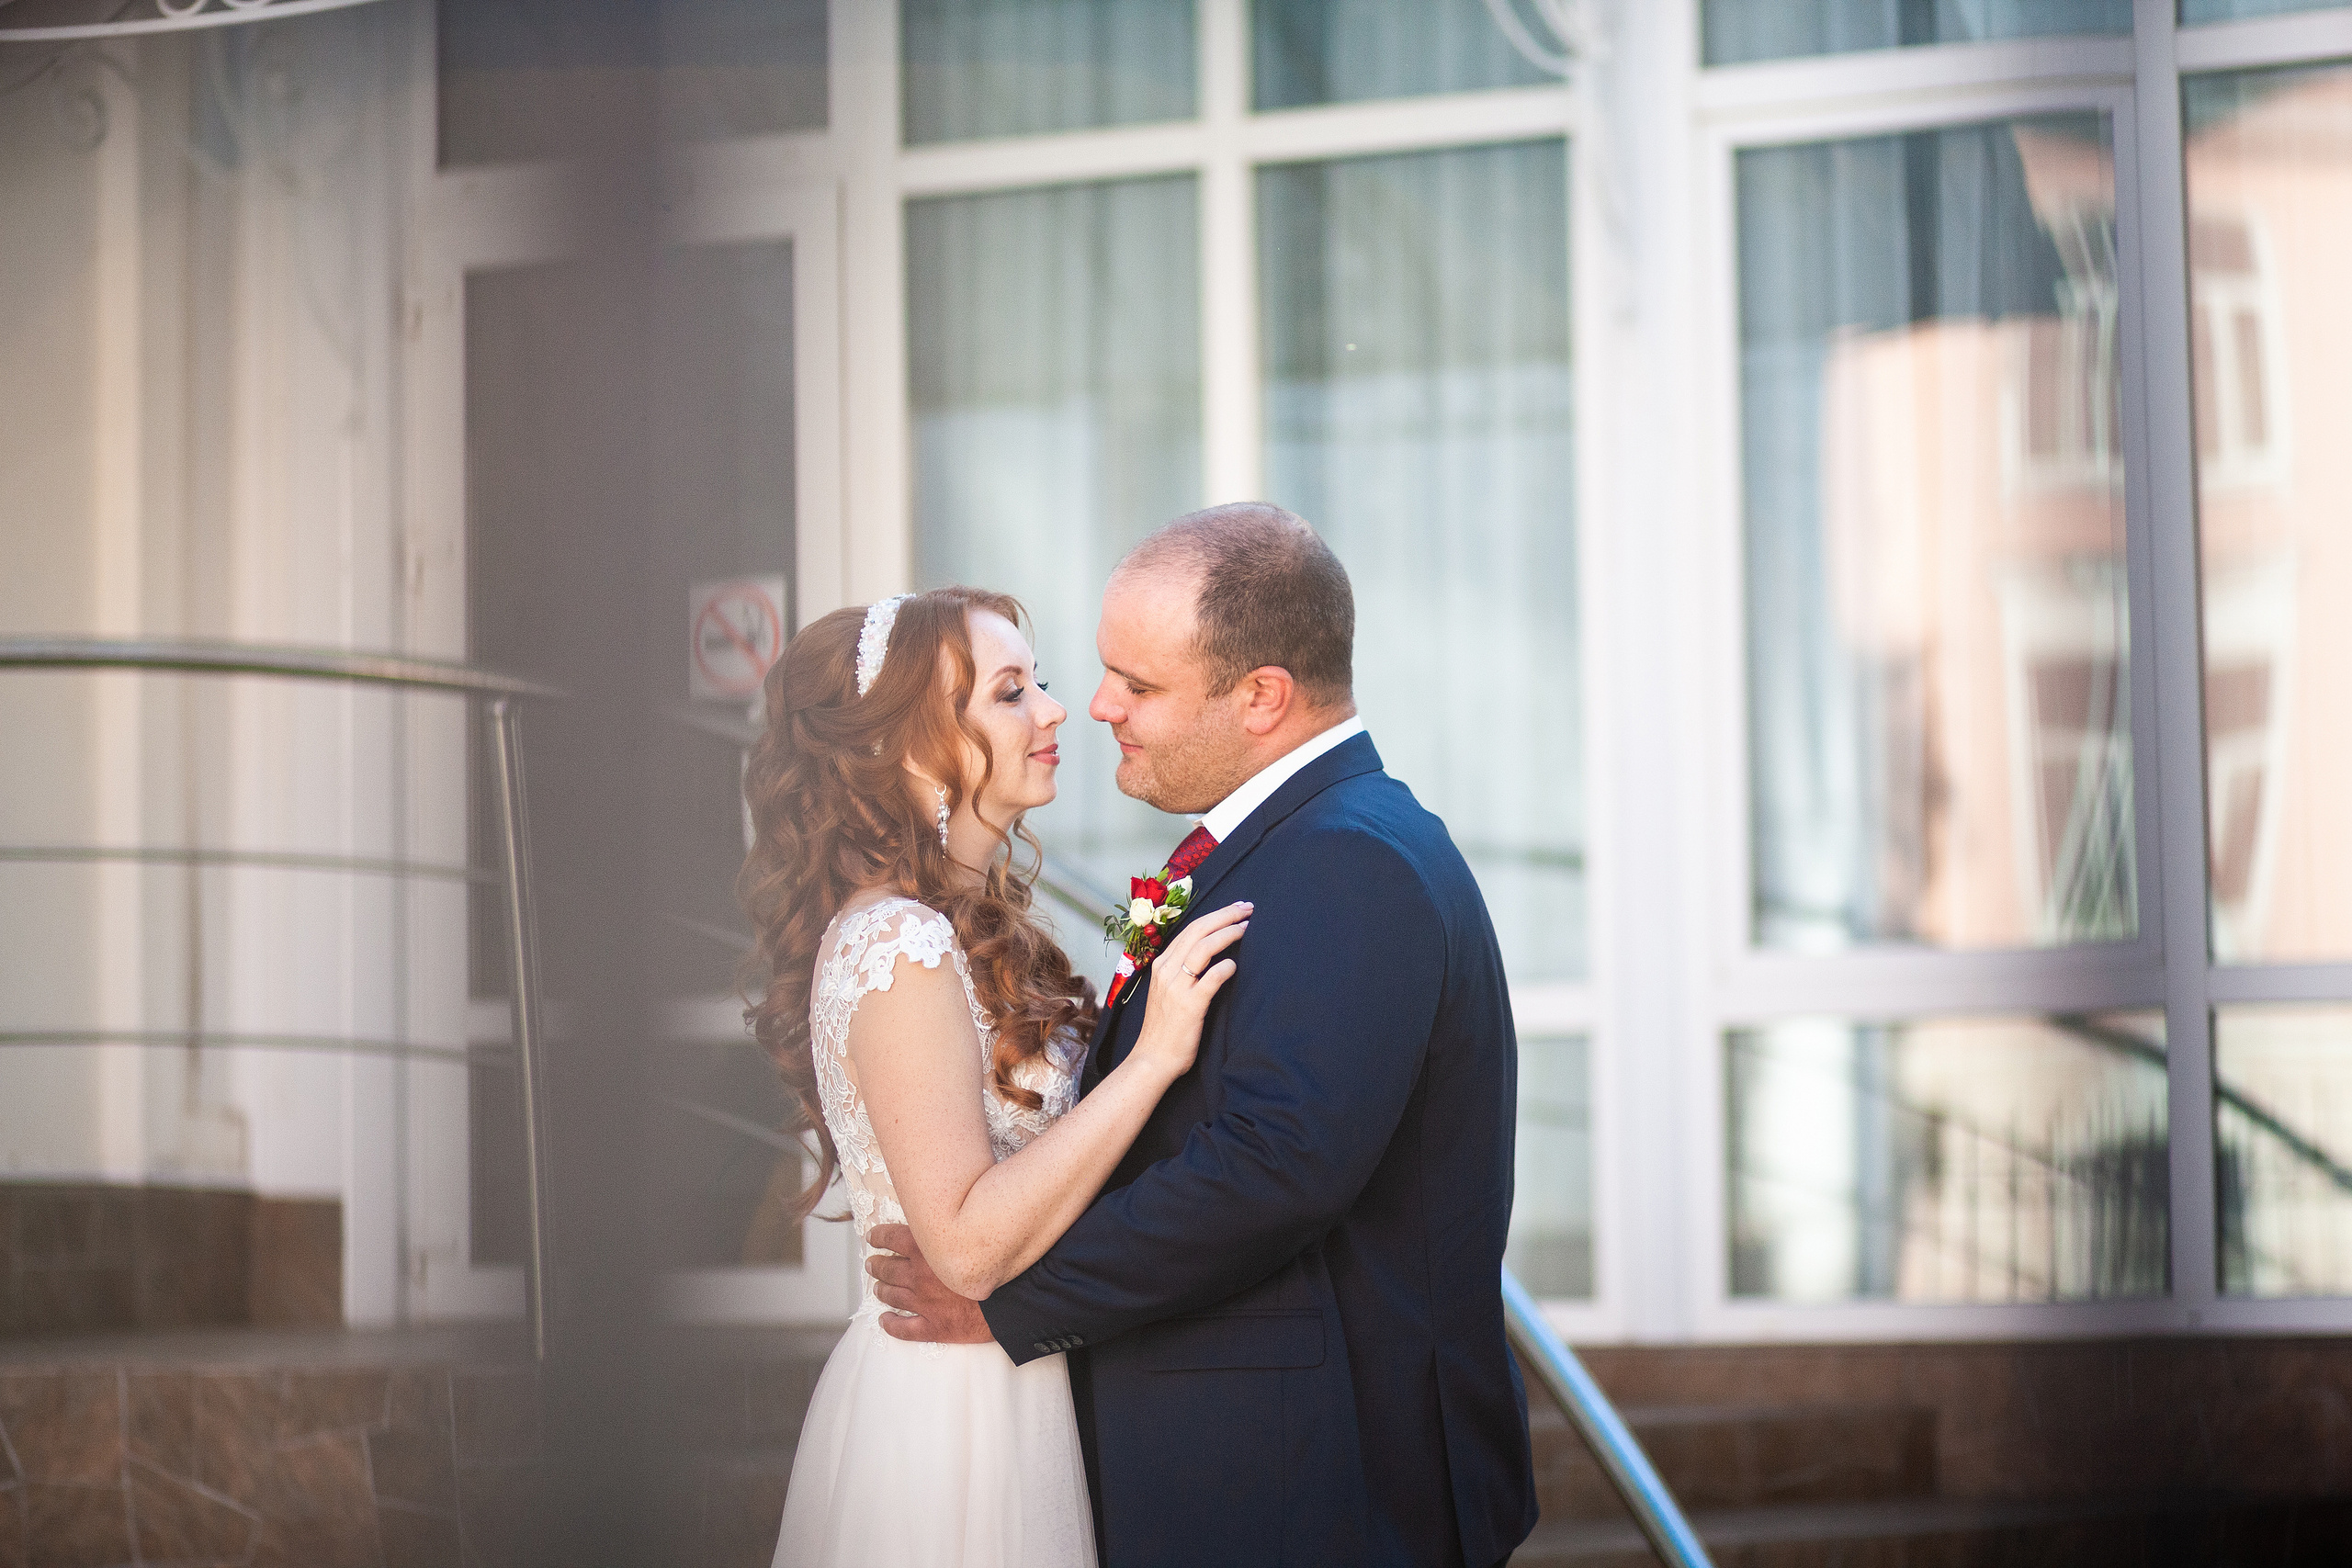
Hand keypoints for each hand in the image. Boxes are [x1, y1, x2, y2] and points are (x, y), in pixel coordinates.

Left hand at [866, 1224, 993, 1343]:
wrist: (1014, 1300)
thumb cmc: (997, 1265)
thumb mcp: (971, 1233)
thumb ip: (950, 1227)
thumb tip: (939, 1219)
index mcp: (926, 1249)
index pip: (892, 1237)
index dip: (879, 1236)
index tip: (872, 1237)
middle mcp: (919, 1275)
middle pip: (888, 1268)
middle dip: (877, 1264)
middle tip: (871, 1264)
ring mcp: (924, 1303)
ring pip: (893, 1296)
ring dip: (882, 1290)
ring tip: (877, 1288)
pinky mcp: (934, 1326)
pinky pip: (905, 1328)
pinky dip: (891, 1324)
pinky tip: (885, 1320)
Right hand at [1132, 901, 1249, 1077]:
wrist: (1153, 1058)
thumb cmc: (1166, 1027)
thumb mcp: (1168, 991)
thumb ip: (1183, 970)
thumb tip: (1210, 952)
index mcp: (1162, 964)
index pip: (1190, 929)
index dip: (1215, 915)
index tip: (1236, 909)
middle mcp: (1166, 970)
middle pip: (1198, 931)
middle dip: (1225, 916)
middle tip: (1247, 908)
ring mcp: (1177, 987)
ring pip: (1204, 948)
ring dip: (1228, 933)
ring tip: (1246, 927)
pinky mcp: (1189, 1005)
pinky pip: (1211, 978)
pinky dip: (1225, 967)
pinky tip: (1235, 965)